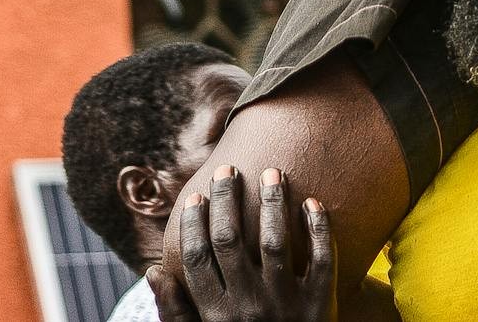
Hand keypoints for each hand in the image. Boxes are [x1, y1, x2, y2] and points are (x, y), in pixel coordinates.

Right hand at [151, 166, 336, 321]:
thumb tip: (155, 271)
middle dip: (226, 198)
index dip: (194, 223)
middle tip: (228, 170)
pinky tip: (312, 201)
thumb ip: (177, 313)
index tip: (196, 195)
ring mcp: (285, 308)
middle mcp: (247, 310)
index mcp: (216, 316)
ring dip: (273, 202)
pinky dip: (319, 227)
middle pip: (230, 241)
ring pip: (275, 242)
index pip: (197, 258)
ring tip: (272, 172)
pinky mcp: (319, 306)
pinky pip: (321, 260)